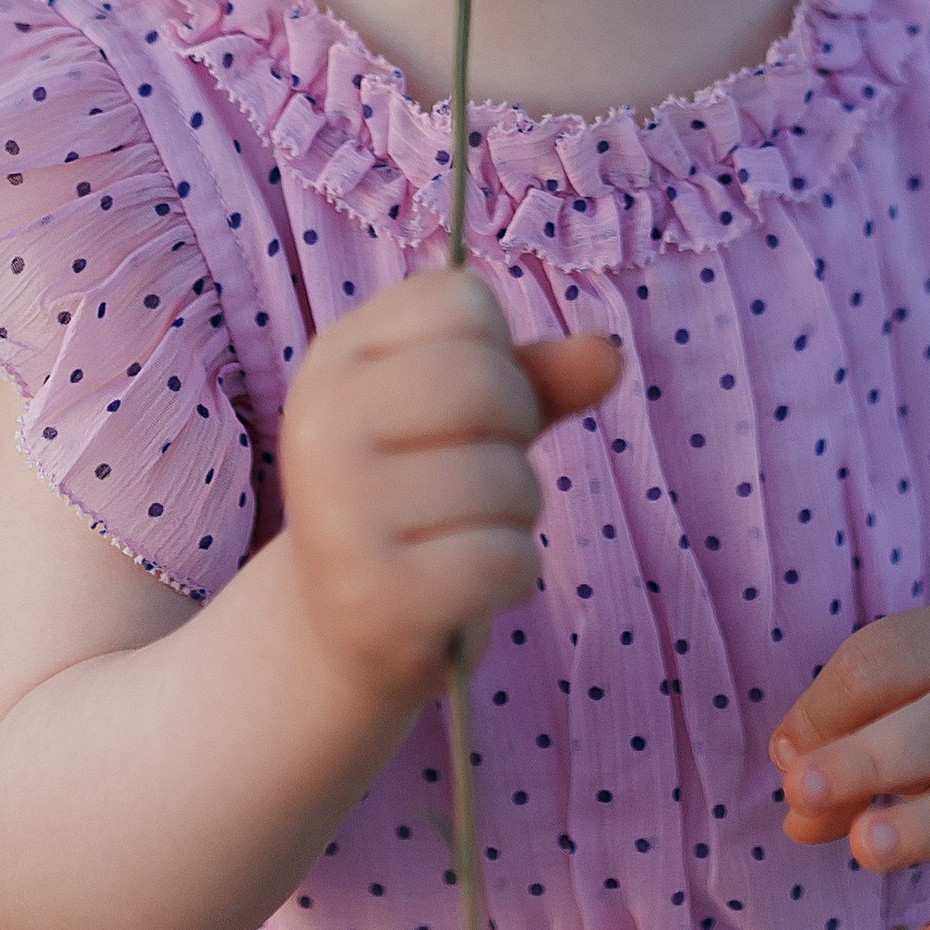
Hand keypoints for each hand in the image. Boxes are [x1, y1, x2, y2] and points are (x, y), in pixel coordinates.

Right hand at [277, 266, 619, 714]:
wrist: (337, 630)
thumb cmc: (416, 502)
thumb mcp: (467, 421)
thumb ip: (537, 377)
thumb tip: (609, 354)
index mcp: (336, 358)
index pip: (459, 298)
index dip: (498, 353)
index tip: (466, 407)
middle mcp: (320, 423)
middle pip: (484, 381)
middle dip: (517, 432)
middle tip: (482, 475)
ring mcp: (338, 512)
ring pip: (504, 478)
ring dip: (517, 512)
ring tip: (468, 534)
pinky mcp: (372, 597)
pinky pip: (504, 559)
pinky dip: (514, 575)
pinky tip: (468, 587)